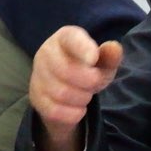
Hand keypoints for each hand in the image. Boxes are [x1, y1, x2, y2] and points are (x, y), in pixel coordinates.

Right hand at [29, 27, 122, 150]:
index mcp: (63, 40)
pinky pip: (58, 111)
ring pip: (64, 93)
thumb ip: (108, 57)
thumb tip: (114, 48)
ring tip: (86, 97)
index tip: (93, 57)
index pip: (69, 37)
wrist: (63, 98)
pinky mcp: (37, 103)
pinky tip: (77, 110)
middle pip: (70, 71)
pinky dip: (73, 113)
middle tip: (95, 85)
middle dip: (89, 82)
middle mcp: (45, 56)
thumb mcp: (102, 66)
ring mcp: (38, 80)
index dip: (81, 47)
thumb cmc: (86, 73)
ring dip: (82, 99)